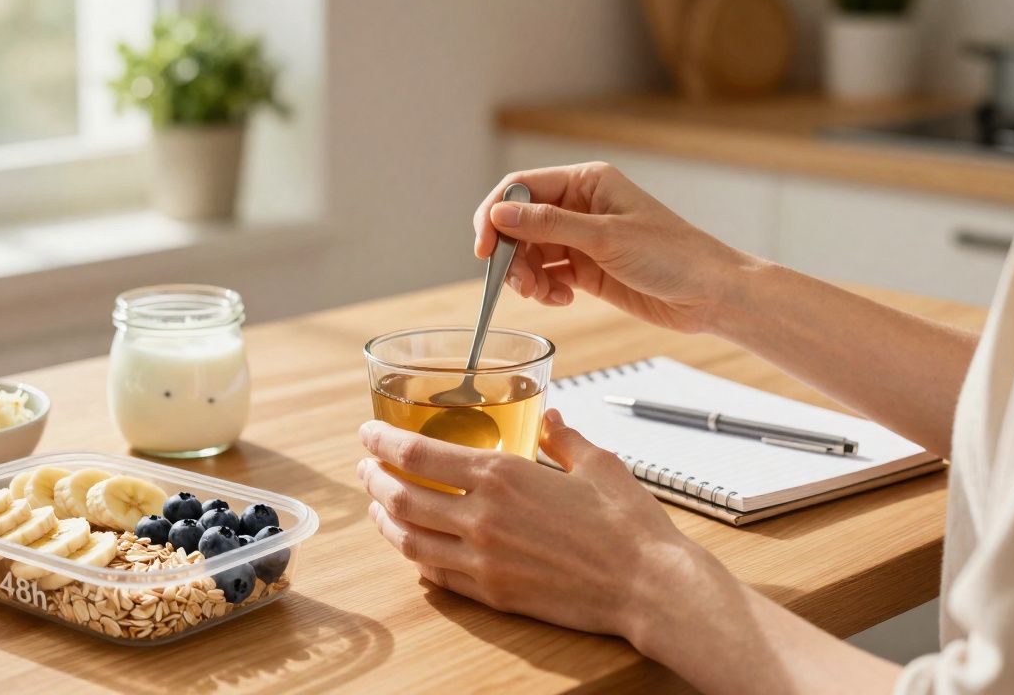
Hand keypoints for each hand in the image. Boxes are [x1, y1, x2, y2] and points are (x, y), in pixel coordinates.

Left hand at [356, 409, 699, 637]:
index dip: (383, 443)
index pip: (419, 456)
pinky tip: (414, 547)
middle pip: (402, 497)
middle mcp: (483, 517)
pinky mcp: (493, 593)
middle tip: (365, 468)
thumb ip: (563, 438)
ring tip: (378, 505)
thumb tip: (550, 419)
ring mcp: (483, 561)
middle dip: (374, 479)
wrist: (648, 586)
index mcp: (503, 476)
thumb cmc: (628, 525)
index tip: (367, 434)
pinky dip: (416, 558)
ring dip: (385, 520)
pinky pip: (437, 575)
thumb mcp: (598, 464)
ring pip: (410, 540)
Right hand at [472, 162, 759, 332]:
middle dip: (511, 254)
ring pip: (530, 253)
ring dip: (526, 276)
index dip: (495, 216)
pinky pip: (548, 275)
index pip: (521, 188)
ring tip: (543, 295)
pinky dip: (545, 289)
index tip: (483, 248)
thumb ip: (549, 226)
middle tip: (517, 283)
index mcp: (587, 182)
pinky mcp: (587, 268)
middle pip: (519, 224)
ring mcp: (582, 238)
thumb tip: (500, 214)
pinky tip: (563, 298)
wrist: (711, 295)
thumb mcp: (606, 238)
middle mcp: (580, 205)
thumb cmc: (674, 256)